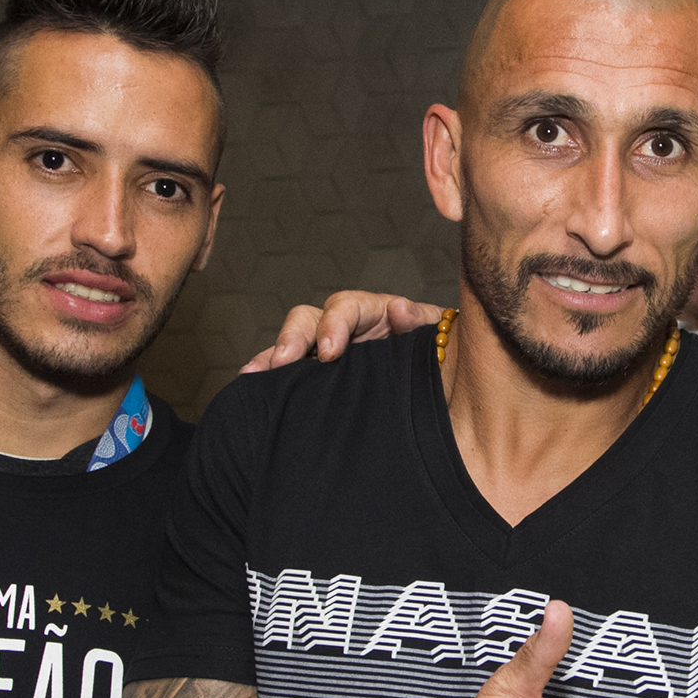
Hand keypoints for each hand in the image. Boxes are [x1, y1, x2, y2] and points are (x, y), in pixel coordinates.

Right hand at [240, 291, 444, 371]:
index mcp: (374, 313)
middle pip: (308, 320)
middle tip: (284, 362)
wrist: (446, 382)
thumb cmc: (441, 354)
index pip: (346, 307)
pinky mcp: (319, 378)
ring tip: (252, 376)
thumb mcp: (436, 337)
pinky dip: (269, 379)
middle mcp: (345, 328)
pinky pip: (289, 374)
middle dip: (293, 338)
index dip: (333, 324)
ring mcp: (328, 352)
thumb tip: (399, 308)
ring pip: (292, 346)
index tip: (329, 351)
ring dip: (271, 357)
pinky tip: (251, 390)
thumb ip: (418, 322)